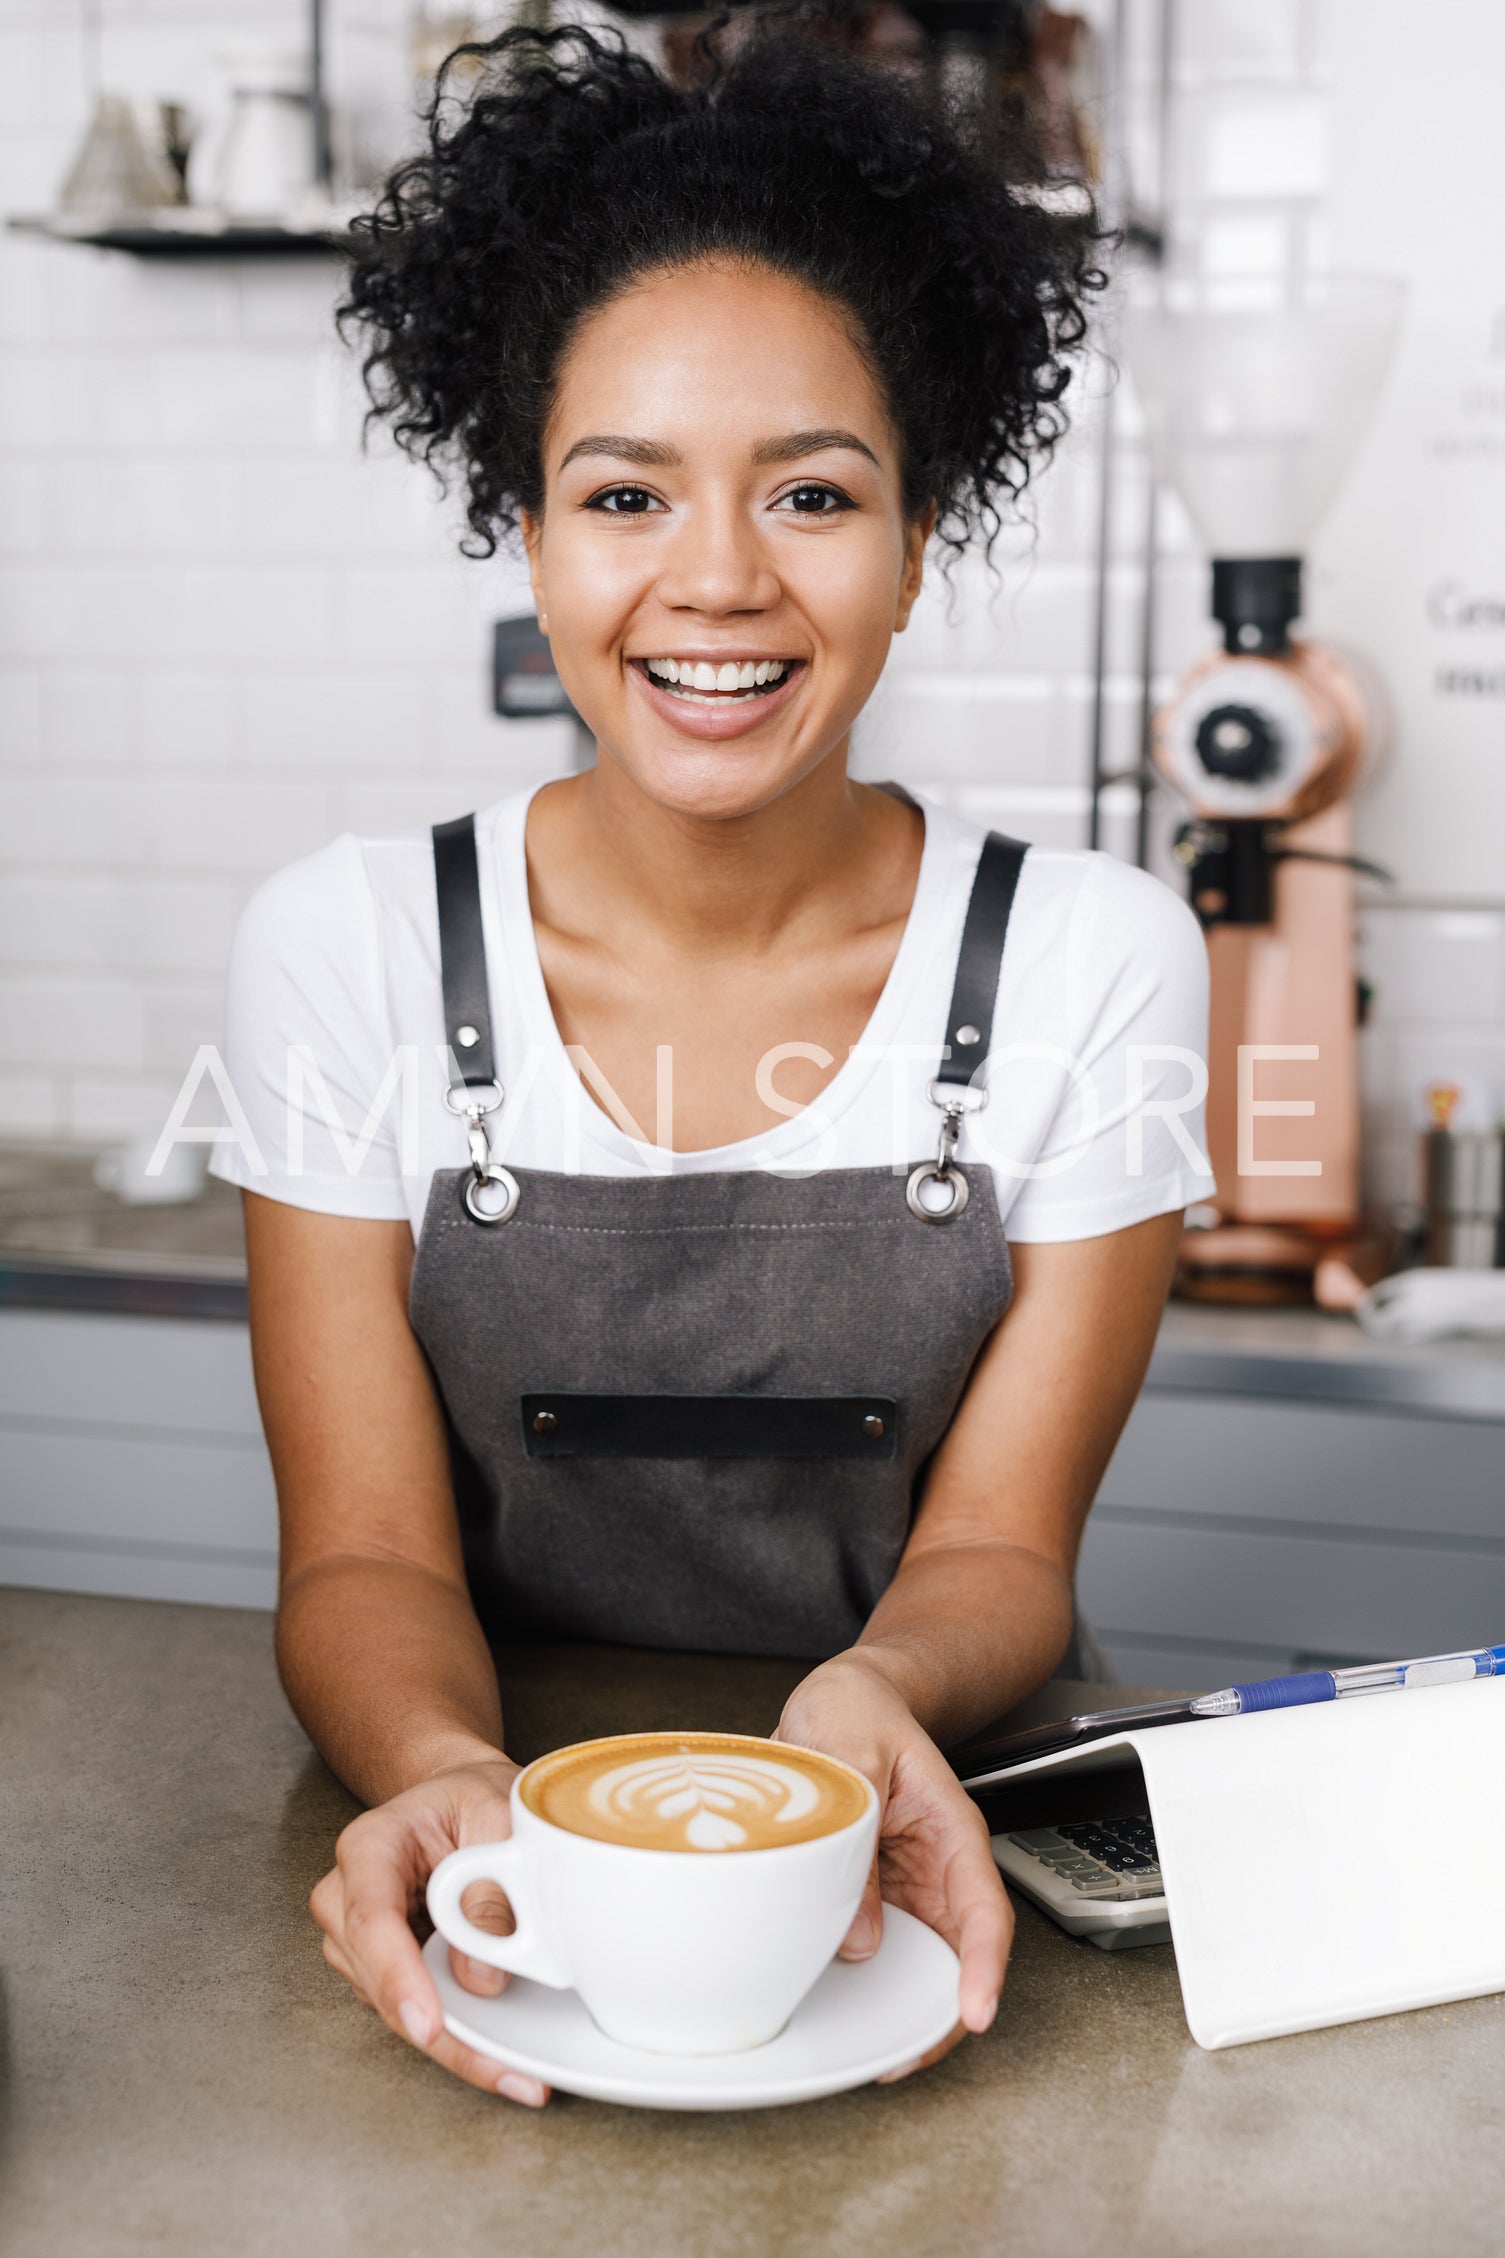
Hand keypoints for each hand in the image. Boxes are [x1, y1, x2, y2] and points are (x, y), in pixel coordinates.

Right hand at [310, 1755, 551, 2106]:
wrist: (459, 1797)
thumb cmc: (473, 1798)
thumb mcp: (499, 1813)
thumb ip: (491, 1886)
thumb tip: (481, 1976)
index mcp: (370, 1846)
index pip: (371, 1918)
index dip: (398, 1978)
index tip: (428, 2025)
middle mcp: (347, 1897)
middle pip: (379, 1980)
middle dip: (441, 2033)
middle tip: (508, 2070)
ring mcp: (357, 1940)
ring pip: (394, 2008)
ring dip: (453, 2043)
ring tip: (517, 2069)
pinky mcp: (380, 1969)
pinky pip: (412, 2011)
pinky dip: (454, 2035)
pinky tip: (498, 2054)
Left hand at [775, 1654, 1012, 2082]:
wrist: (841, 1697)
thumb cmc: (856, 1711)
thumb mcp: (853, 1760)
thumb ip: (858, 1841)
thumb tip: (861, 1938)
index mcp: (951, 1829)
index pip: (984, 1909)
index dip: (984, 1966)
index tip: (975, 2010)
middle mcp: (937, 1866)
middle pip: (960, 1952)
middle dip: (943, 2011)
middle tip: (906, 2057)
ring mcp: (908, 1884)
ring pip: (923, 1959)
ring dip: (905, 2005)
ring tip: (877, 2051)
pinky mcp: (877, 1892)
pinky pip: (883, 1945)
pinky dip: (871, 1982)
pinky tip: (847, 2008)